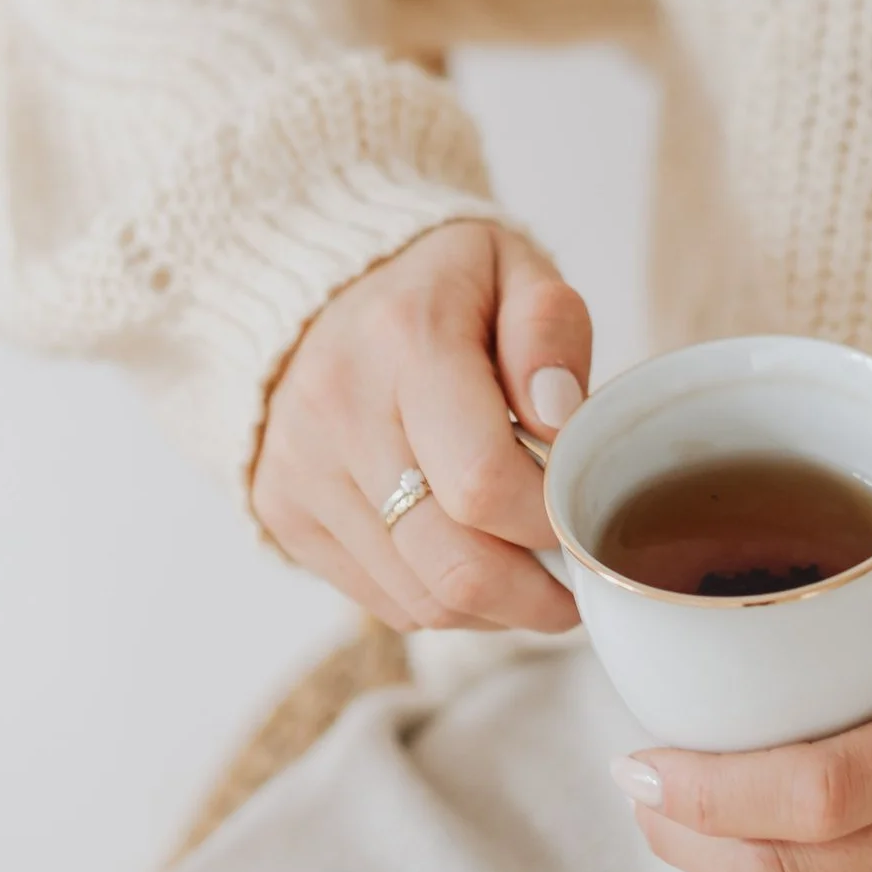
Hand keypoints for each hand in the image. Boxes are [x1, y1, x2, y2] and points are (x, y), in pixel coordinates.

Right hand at [249, 219, 586, 636]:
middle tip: (581, 577)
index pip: (486, 482)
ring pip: (422, 600)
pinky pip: (385, 603)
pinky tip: (474, 558)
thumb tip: (563, 420)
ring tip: (533, 568)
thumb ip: (549, 331)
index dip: (556, 523)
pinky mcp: (282, 512)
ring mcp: (300, 470)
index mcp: (404, 338)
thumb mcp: (512, 266)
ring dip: (498, 606)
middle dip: (539, 593)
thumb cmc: (439, 283)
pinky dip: (445, 600)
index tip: (589, 513)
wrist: (312, 283)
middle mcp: (337, 410)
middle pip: (454, 566)